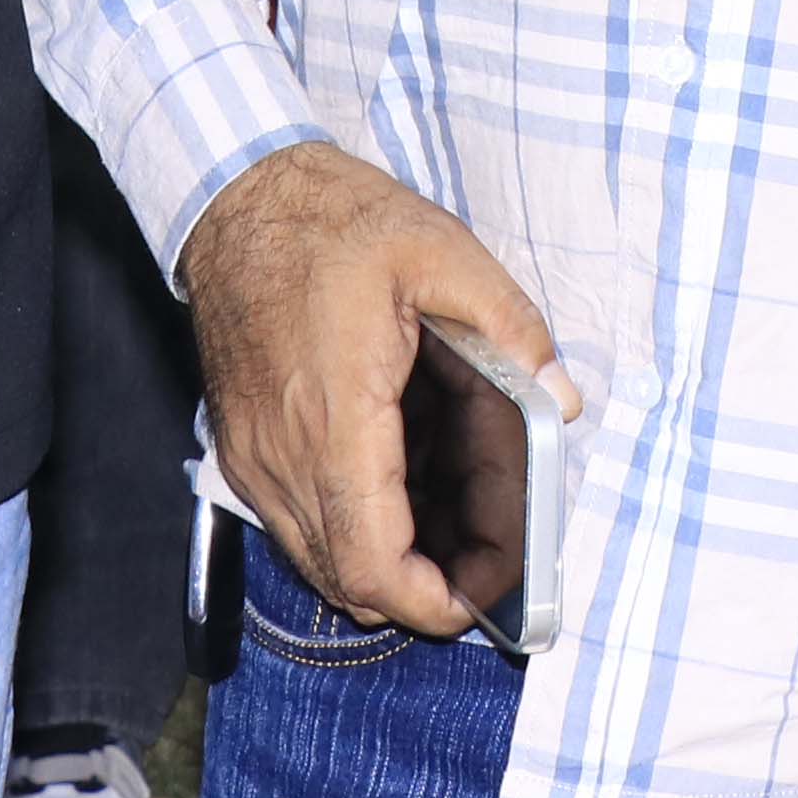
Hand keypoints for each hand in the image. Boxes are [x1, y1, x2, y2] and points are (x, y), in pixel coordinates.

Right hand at [179, 138, 568, 640]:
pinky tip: (406, 478)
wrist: (237, 199)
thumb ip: (511, 329)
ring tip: (459, 513)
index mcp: (334, 416)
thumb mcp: (442, 252)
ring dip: (391, 559)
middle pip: (350, 579)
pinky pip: (301, 523)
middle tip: (491, 551)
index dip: (430, 599)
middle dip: (427, 585)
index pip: (372, 559)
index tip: (485, 595)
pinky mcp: (246, 450)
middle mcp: (283, 456)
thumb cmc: (335, 223)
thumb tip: (561, 402)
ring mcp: (256, 459)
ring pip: (322, 558)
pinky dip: (356, 526)